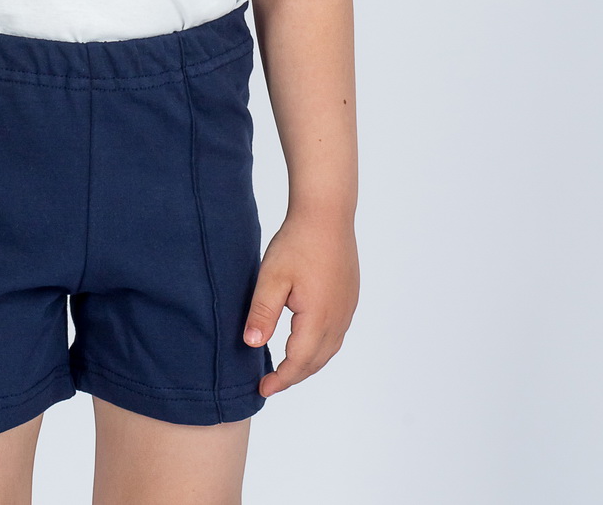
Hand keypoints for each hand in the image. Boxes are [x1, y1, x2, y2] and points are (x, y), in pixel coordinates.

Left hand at [244, 213, 359, 396]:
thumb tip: (252, 345)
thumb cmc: (297, 242)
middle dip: (294, 376)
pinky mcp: (349, 297)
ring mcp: (347, 309)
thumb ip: (262, 313)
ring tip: (286, 366)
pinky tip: (306, 340)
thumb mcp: (271, 277)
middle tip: (270, 382)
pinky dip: (319, 347)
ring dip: (308, 363)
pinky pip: (336, 334)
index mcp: (318, 319)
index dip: (281, 380)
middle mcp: (338, 319)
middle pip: (316, 362)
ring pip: (329, 349)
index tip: (262, 389)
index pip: (299, 363)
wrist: (327, 214)